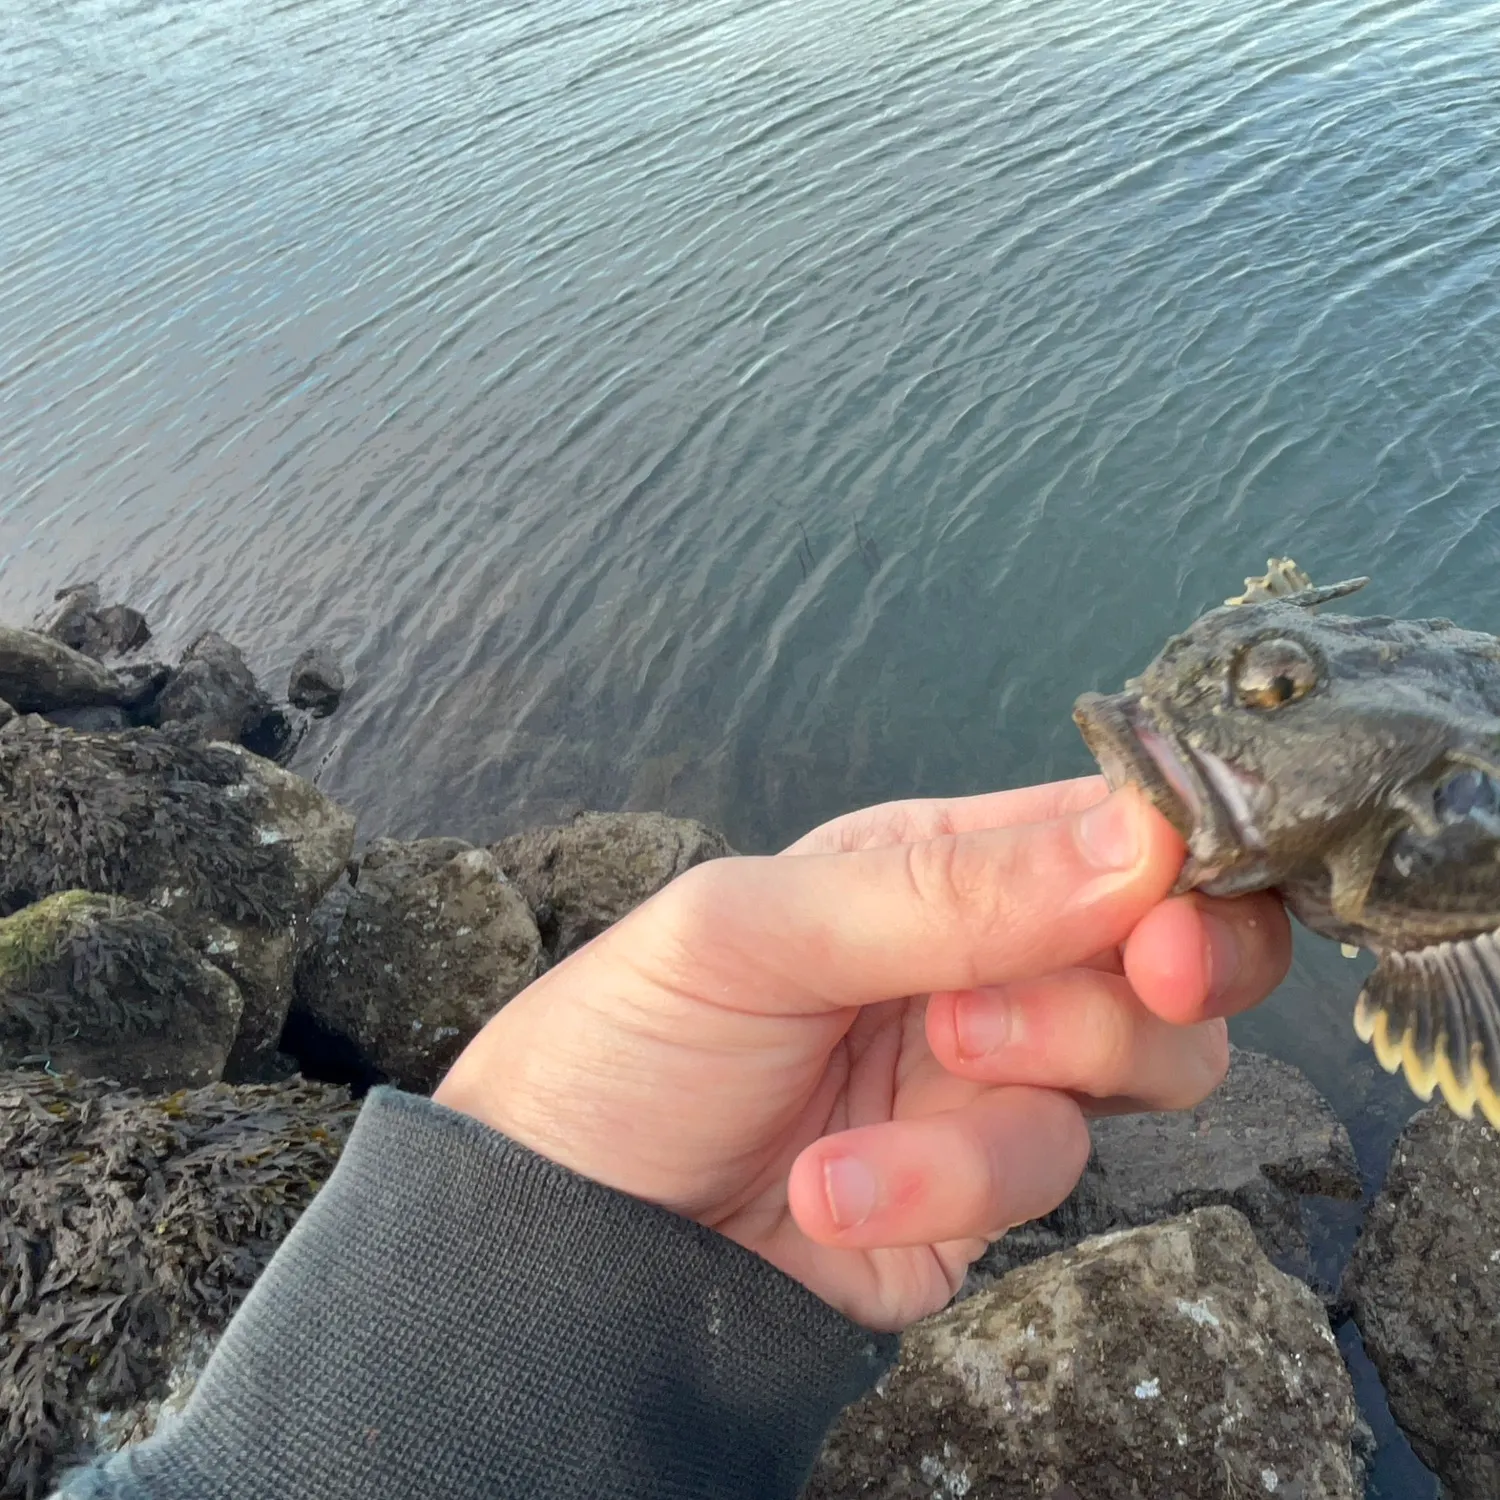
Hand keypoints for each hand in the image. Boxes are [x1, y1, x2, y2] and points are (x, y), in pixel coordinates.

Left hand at [434, 779, 1289, 1331]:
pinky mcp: (978, 1201)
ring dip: (1038, 1069)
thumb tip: (1144, 842)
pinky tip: (830, 1185)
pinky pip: (1038, 1184)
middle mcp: (986, 967)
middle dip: (1177, 967)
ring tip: (931, 1058)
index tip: (1179, 888)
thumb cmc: (631, 1035)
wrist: (556, 1228)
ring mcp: (989, 1087)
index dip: (1178, 854)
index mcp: (937, 866)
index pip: (1110, 834)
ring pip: (1141, 1070)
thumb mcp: (755, 932)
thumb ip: (942, 892)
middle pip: (1176, 958)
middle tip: (1150, 973)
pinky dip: (942, 1184)